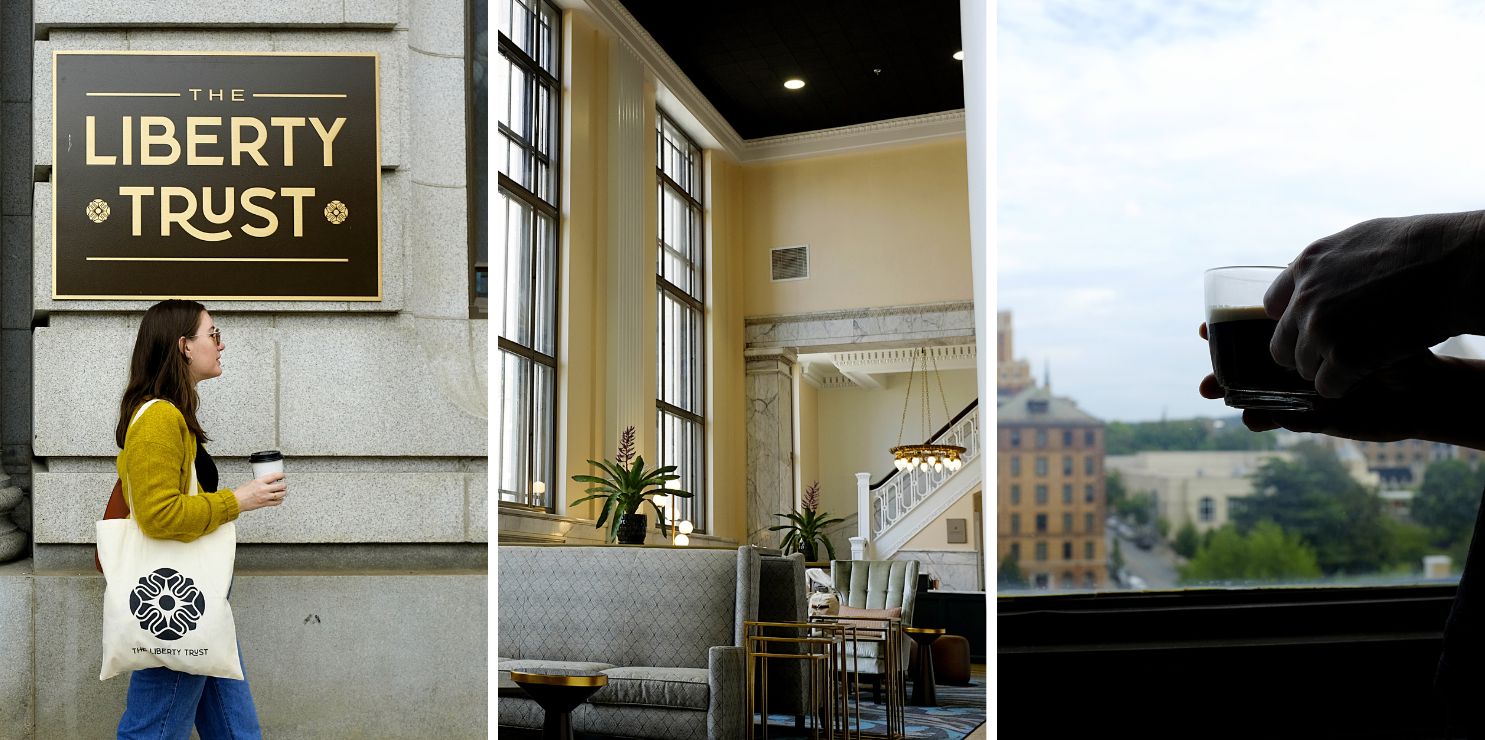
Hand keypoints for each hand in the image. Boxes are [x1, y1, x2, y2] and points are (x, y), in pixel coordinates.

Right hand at [233, 472, 285, 512]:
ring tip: (283, 491)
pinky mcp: (265, 504)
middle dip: (284, 485)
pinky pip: (276, 502)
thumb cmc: (241, 493)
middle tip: (284, 485)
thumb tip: (268, 481)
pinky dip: (280, 500)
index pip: (274, 476)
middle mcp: (263, 489)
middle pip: (281, 486)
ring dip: (283, 493)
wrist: (236, 501)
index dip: (281, 475)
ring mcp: (265, 497)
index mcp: (259, 481)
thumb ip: (260, 482)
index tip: (283, 475)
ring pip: (281, 494)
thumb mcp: (251, 482)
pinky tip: (279, 499)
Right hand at [1199, 321, 1455, 442]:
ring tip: (1212, 394)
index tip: (1204, 328)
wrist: (1425, 388)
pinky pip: (1284, 419)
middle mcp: (1299, 362)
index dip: (1227, 330)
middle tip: (1200, 363)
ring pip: (1257, 393)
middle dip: (1221, 366)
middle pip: (1247, 363)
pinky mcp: (1316, 417)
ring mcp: (1303, 390)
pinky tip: (1252, 419)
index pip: (1256, 329)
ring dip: (1233, 394)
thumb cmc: (1398, 344)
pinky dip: (1267, 420)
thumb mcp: (1362, 321)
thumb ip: (1331, 313)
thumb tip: (1299, 296)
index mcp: (1303, 334)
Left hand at [1263, 211, 1484, 396]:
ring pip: (1304, 368)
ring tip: (1357, 363)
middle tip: (1335, 354)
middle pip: (1282, 345)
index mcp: (1306, 266)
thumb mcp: (1359, 239)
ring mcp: (1321, 329)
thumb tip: (1312, 274)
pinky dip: (1343, 386)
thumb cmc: (1418, 248)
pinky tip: (1365, 375)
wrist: (1452, 264)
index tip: (1314, 327)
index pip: (1273, 307)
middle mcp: (1305, 299)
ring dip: (1327, 370)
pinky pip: (1327, 387)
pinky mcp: (1344, 357)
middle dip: (1305, 353)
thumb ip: (1328, 264)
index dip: (1295, 321)